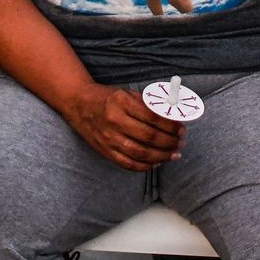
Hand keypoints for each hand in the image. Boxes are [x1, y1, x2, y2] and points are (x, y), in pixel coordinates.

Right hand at [60, 84, 184, 170]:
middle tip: (180, 142)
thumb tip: (172, 117)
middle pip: (150, 137)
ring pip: (141, 153)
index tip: (181, 128)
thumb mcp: (127, 93)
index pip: (153, 117)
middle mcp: (114, 121)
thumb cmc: (107, 98)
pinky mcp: (105, 151)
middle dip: (170, 141)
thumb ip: (149, 104)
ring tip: (174, 154)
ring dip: (162, 156)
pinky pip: (128, 164)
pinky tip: (157, 162)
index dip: (171, 125)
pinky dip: (146, 166)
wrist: (78, 105)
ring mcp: (109, 138)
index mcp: (122, 102)